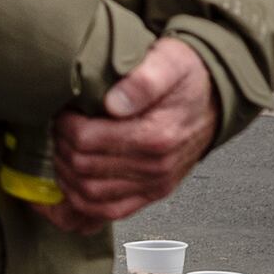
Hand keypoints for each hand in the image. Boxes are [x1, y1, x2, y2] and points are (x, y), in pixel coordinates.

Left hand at [48, 36, 217, 234]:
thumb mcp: (169, 61)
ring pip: (91, 196)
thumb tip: (113, 103)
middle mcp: (155, 168)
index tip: (62, 110)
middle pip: (83, 169)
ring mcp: (155, 185)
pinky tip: (70, 187)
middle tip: (57, 128)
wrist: (216, 96)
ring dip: (67, 176)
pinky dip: (83, 205)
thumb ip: (143, 80)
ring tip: (61, 151)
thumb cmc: (187, 75)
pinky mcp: (154, 193)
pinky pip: (111, 212)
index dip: (64, 126)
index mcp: (155, 135)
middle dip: (61, 148)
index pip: (86, 140)